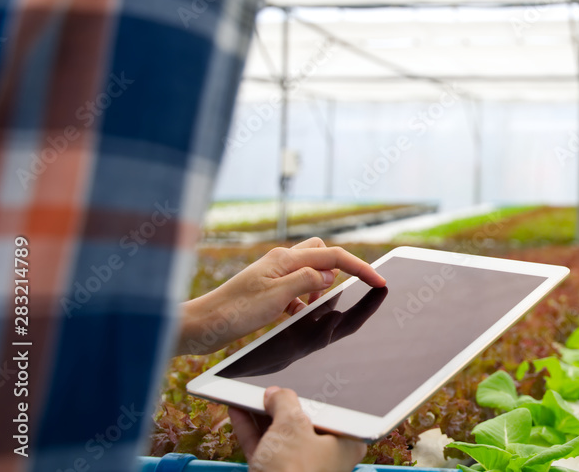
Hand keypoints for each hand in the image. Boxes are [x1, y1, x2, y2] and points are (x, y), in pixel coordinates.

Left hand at [178, 238, 385, 354]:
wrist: (200, 325)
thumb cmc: (232, 312)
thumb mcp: (276, 298)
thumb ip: (306, 281)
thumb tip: (329, 275)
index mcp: (285, 260)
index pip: (332, 257)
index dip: (359, 267)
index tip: (379, 280)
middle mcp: (281, 263)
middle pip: (322, 253)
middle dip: (338, 270)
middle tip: (341, 293)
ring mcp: (273, 276)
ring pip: (310, 272)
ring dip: (319, 288)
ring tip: (313, 309)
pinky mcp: (267, 291)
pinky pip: (296, 290)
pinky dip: (303, 301)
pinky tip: (296, 316)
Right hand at [230, 387, 366, 471]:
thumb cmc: (296, 471)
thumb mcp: (292, 425)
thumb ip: (284, 402)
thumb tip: (276, 394)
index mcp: (345, 442)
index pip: (328, 410)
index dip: (310, 394)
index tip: (295, 382)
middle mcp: (325, 456)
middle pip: (302, 422)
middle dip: (280, 405)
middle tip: (267, 388)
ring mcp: (299, 466)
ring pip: (279, 435)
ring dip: (261, 415)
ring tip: (246, 394)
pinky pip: (264, 447)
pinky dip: (252, 431)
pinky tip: (238, 411)